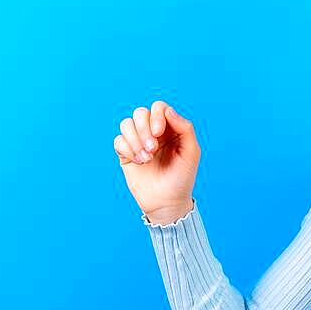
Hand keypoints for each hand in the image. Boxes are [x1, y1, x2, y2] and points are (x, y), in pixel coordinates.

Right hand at [114, 100, 200, 223]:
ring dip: (135, 140)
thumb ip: (185, 128)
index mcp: (170, 128)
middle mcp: (153, 132)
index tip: (159, 133)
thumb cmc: (182, 177)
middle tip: (153, 149)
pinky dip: (127, 150)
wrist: (167, 202)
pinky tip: (138, 162)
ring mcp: (138, 142)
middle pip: (140, 113)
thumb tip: (168, 111)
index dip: (156, 116)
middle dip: (144, 129)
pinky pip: (118, 140)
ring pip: (126, 124)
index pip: (159, 107)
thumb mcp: (191, 152)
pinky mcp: (125, 154)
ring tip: (146, 158)